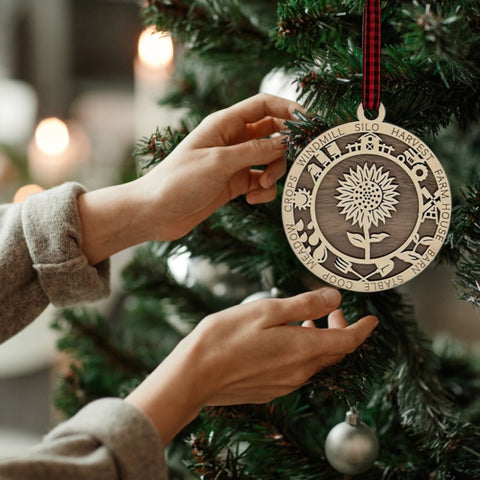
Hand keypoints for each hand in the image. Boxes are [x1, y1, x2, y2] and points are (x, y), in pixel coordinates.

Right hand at [125, 288, 377, 444]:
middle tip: (332, 309)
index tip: (373, 320)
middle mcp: (300, 372)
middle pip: (333, 352)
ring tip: (307, 320)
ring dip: (319, 340)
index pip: (347, 341)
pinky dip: (303, 352)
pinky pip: (298, 370)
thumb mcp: (267, 311)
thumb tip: (334, 297)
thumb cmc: (227, 337)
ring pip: (315, 361)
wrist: (195, 375)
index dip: (363, 329)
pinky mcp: (270, 389)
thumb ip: (304, 305)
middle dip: (339, 329)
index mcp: (303, 350)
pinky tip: (285, 338)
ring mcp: (285, 384)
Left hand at [136, 93, 302, 240]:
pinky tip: (251, 199)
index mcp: (225, 124)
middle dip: (284, 148)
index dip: (289, 108)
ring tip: (259, 186)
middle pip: (273, 133)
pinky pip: (260, 181)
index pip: (264, 105)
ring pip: (270, 159)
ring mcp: (234, 162)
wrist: (156, 212)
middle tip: (289, 163)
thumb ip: (254, 151)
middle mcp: (232, 139)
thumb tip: (286, 142)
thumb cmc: (179, 181)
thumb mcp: (219, 162)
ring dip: (273, 173)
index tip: (310, 122)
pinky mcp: (234, 183)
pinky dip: (262, 190)